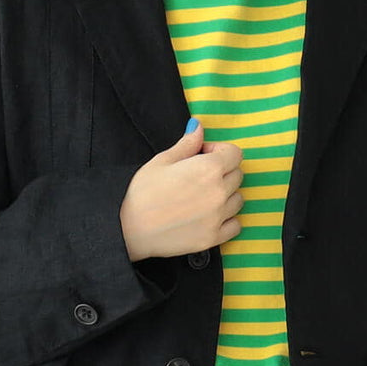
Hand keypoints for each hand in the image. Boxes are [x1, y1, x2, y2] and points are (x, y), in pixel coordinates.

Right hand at [121, 119, 244, 260]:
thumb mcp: (162, 160)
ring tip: (202, 197)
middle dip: (222, 172)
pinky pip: (235, 225)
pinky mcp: (214, 238)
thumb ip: (187, 144)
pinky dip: (227, 220)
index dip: (219, 151)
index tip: (203, 156)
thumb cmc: (141, 192)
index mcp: (209, 168)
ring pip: (238, 199)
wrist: (129, 229)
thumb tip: (198, 127)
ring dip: (226, 195)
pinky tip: (209, 216)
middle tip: (199, 177)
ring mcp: (218, 217)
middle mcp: (219, 192)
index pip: (234, 153)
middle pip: (237, 175)